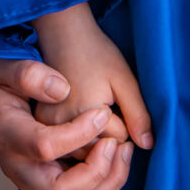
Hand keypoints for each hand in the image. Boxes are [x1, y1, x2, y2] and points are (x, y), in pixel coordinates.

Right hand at [0, 55, 136, 189]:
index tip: (103, 112)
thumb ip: (28, 73)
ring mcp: (34, 181)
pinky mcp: (51, 184)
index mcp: (7, 135)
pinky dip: (107, 183)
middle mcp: (18, 167)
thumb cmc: (6, 77)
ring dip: (108, 180)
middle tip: (117, 142)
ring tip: (125, 147)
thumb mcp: (7, 65)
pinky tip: (119, 153)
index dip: (78, 132)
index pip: (44, 147)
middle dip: (96, 171)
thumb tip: (60, 90)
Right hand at [31, 4, 155, 149]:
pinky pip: (66, 146)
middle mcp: (60, 124)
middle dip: (108, 134)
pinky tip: (79, 116)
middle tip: (105, 103)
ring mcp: (47, 126)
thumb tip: (148, 145)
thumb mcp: (125, 80)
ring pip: (82, 153)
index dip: (124, 122)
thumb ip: (138, 115)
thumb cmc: (98, 54)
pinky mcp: (41, 124)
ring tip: (92, 107)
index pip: (118, 140)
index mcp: (85, 113)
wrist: (65, 37)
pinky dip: (77, 137)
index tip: (116, 99)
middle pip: (98, 151)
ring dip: (92, 138)